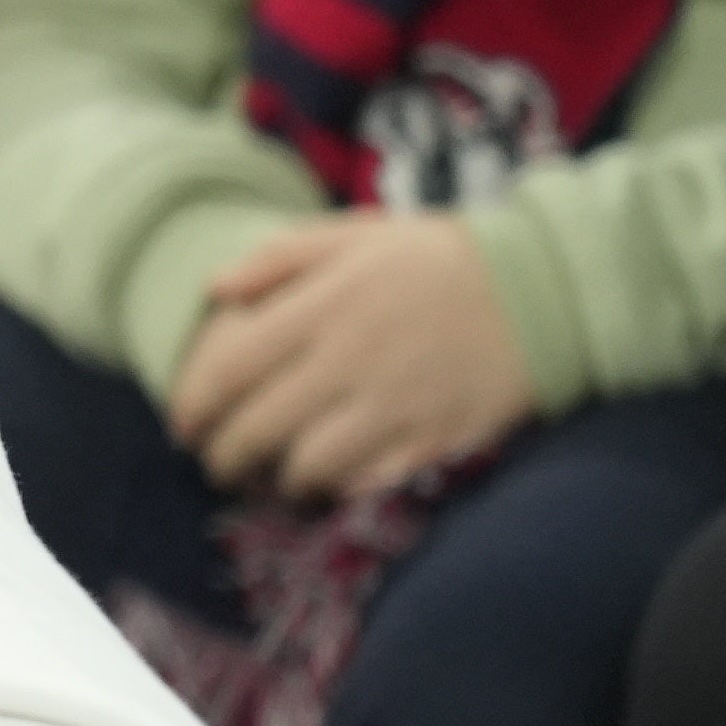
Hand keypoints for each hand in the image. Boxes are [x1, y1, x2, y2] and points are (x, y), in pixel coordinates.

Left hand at [170, 210, 537, 503]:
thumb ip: (279, 259)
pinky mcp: (431, 438)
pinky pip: (364, 481)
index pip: (228, 370)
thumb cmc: (437, 257)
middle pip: (256, 429)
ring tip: (267, 479)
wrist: (541, 287)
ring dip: (275, 480)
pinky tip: (326, 482)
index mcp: (320, 308)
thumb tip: (213, 289)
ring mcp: (390, 405)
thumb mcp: (354, 236)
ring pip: (305, 467)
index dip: (192, 405)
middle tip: (216, 462)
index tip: (183, 424)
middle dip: (223, 456)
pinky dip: (336, 488)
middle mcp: (346, 362)